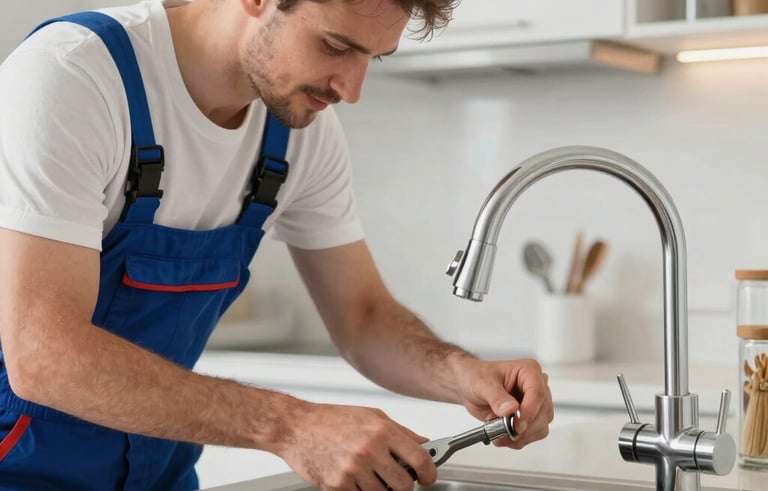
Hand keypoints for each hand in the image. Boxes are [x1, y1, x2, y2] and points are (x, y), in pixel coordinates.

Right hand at [276, 402, 436, 490]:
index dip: (429, 472)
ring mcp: (353, 470)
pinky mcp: (337, 486)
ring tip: (370, 474)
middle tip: (398, 479)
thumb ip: (400, 431)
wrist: (296, 427)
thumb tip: (424, 444)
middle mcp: (369, 451)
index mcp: (381, 431)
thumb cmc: (332, 419)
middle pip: (404, 485)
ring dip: (381, 489)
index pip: (420, 459)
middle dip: (405, 485)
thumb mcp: (371, 416)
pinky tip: (353, 476)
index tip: (428, 477)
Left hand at [451, 355, 552, 448]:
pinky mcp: (530, 418)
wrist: (469, 386)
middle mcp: (536, 386)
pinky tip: (504, 435)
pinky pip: (533, 435)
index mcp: (528, 371)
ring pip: (540, 426)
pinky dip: (519, 440)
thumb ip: (496, 397)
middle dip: (523, 427)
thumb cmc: (476, 376)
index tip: (517, 424)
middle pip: (543, 412)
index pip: (538, 393)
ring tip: (500, 432)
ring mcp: (535, 404)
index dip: (529, 411)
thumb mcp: (482, 383)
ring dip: (521, 436)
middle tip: (503, 429)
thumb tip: (510, 409)